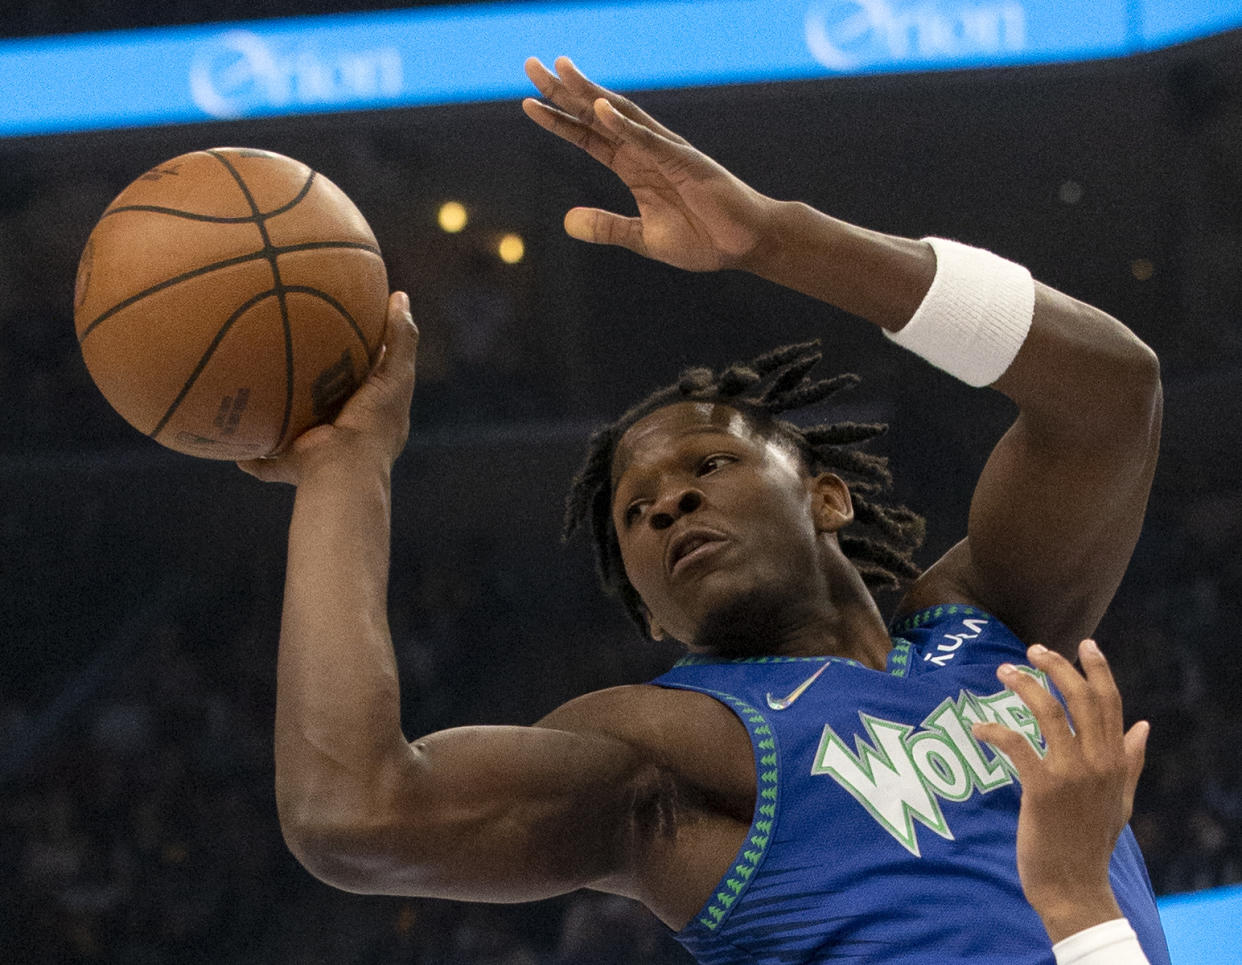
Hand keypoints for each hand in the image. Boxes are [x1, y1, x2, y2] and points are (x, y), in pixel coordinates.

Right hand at [237, 291, 418, 484]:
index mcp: (373, 414)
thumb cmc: (374, 421)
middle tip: (292, 356)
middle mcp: (348, 432)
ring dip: (282, 418)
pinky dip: (255, 459)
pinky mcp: (295, 463)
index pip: (366, 380)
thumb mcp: (396, 374)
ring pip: (298, 431)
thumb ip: (400, 338)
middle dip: (315, 387)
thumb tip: (400, 296)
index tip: (338, 332)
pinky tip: (238, 447)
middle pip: (329, 404)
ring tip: (259, 393)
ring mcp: (320, 450)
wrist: (343, 467)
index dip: (356, 358)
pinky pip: (268, 463)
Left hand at [522, 56, 776, 271]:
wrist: (743, 245)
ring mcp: (665, 152)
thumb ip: (607, 227)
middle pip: (596, 115)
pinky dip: (625, 125)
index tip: (528, 103)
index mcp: (634, 167)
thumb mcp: (643, 238)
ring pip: (620, 115)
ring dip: (590, 93)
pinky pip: (649, 141)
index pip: (588, 137)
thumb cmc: (702, 238)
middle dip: (564, 91)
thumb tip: (567, 222)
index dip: (558, 120)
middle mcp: (645, 151)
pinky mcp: (686, 162)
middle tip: (531, 65)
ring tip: (562, 70)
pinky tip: (601, 110)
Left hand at [972, 641, 1148, 942]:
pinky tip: (979, 726)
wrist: (1073, 885)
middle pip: (1080, 697)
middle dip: (1057, 666)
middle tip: (1032, 650)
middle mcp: (1097, 761)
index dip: (1098, 669)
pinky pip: (1016, 744)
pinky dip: (994, 729)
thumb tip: (1143, 725)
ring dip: (1023, 685)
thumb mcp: (1121, 799)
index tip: (1084, 644)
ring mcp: (1070, 774)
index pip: (1111, 702)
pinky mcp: (1041, 788)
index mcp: (1115, 760)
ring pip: (1048, 711)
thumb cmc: (1092, 841)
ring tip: (1003, 671)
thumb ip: (1131, 760)